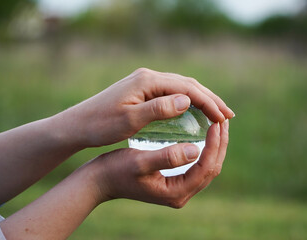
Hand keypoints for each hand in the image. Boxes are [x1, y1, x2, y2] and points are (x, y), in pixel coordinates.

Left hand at [53, 68, 233, 147]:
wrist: (77, 124)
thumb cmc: (100, 125)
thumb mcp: (128, 120)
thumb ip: (158, 109)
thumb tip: (187, 101)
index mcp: (147, 81)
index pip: (186, 89)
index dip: (208, 103)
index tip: (224, 118)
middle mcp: (148, 77)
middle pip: (188, 85)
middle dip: (210, 99)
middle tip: (229, 115)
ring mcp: (145, 82)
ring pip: (181, 87)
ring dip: (201, 99)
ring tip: (218, 113)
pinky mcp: (143, 90)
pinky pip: (172, 92)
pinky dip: (188, 101)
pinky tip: (194, 110)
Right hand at [90, 119, 228, 207]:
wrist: (100, 181)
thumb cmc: (116, 170)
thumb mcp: (140, 162)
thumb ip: (167, 157)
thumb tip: (196, 150)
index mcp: (176, 192)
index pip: (206, 167)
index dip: (214, 144)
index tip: (216, 122)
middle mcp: (181, 194)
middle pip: (212, 168)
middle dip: (220, 143)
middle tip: (222, 119)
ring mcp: (179, 188)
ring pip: (207, 166)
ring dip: (215, 145)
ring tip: (218, 123)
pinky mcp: (175, 180)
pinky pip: (198, 164)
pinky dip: (205, 148)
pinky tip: (204, 132)